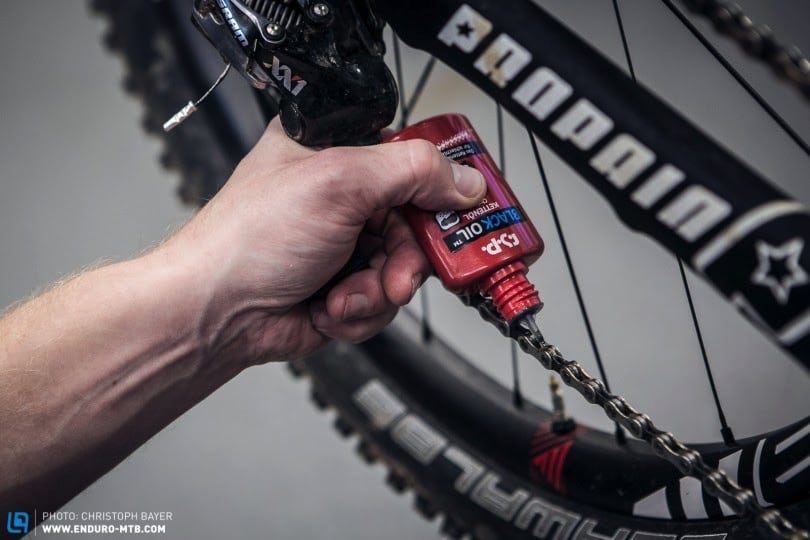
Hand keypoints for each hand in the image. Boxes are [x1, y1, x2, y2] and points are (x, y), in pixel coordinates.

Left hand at [160, 119, 485, 364]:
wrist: (218, 314)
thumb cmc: (248, 241)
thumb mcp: (338, 183)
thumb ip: (411, 171)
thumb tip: (464, 180)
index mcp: (333, 149)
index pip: (409, 155)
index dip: (440, 184)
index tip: (461, 210)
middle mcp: (341, 194)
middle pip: (416, 219)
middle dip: (406, 256)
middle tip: (396, 274)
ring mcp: (344, 242)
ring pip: (405, 265)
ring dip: (380, 289)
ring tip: (345, 294)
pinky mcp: (345, 285)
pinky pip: (385, 298)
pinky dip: (363, 310)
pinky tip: (331, 307)